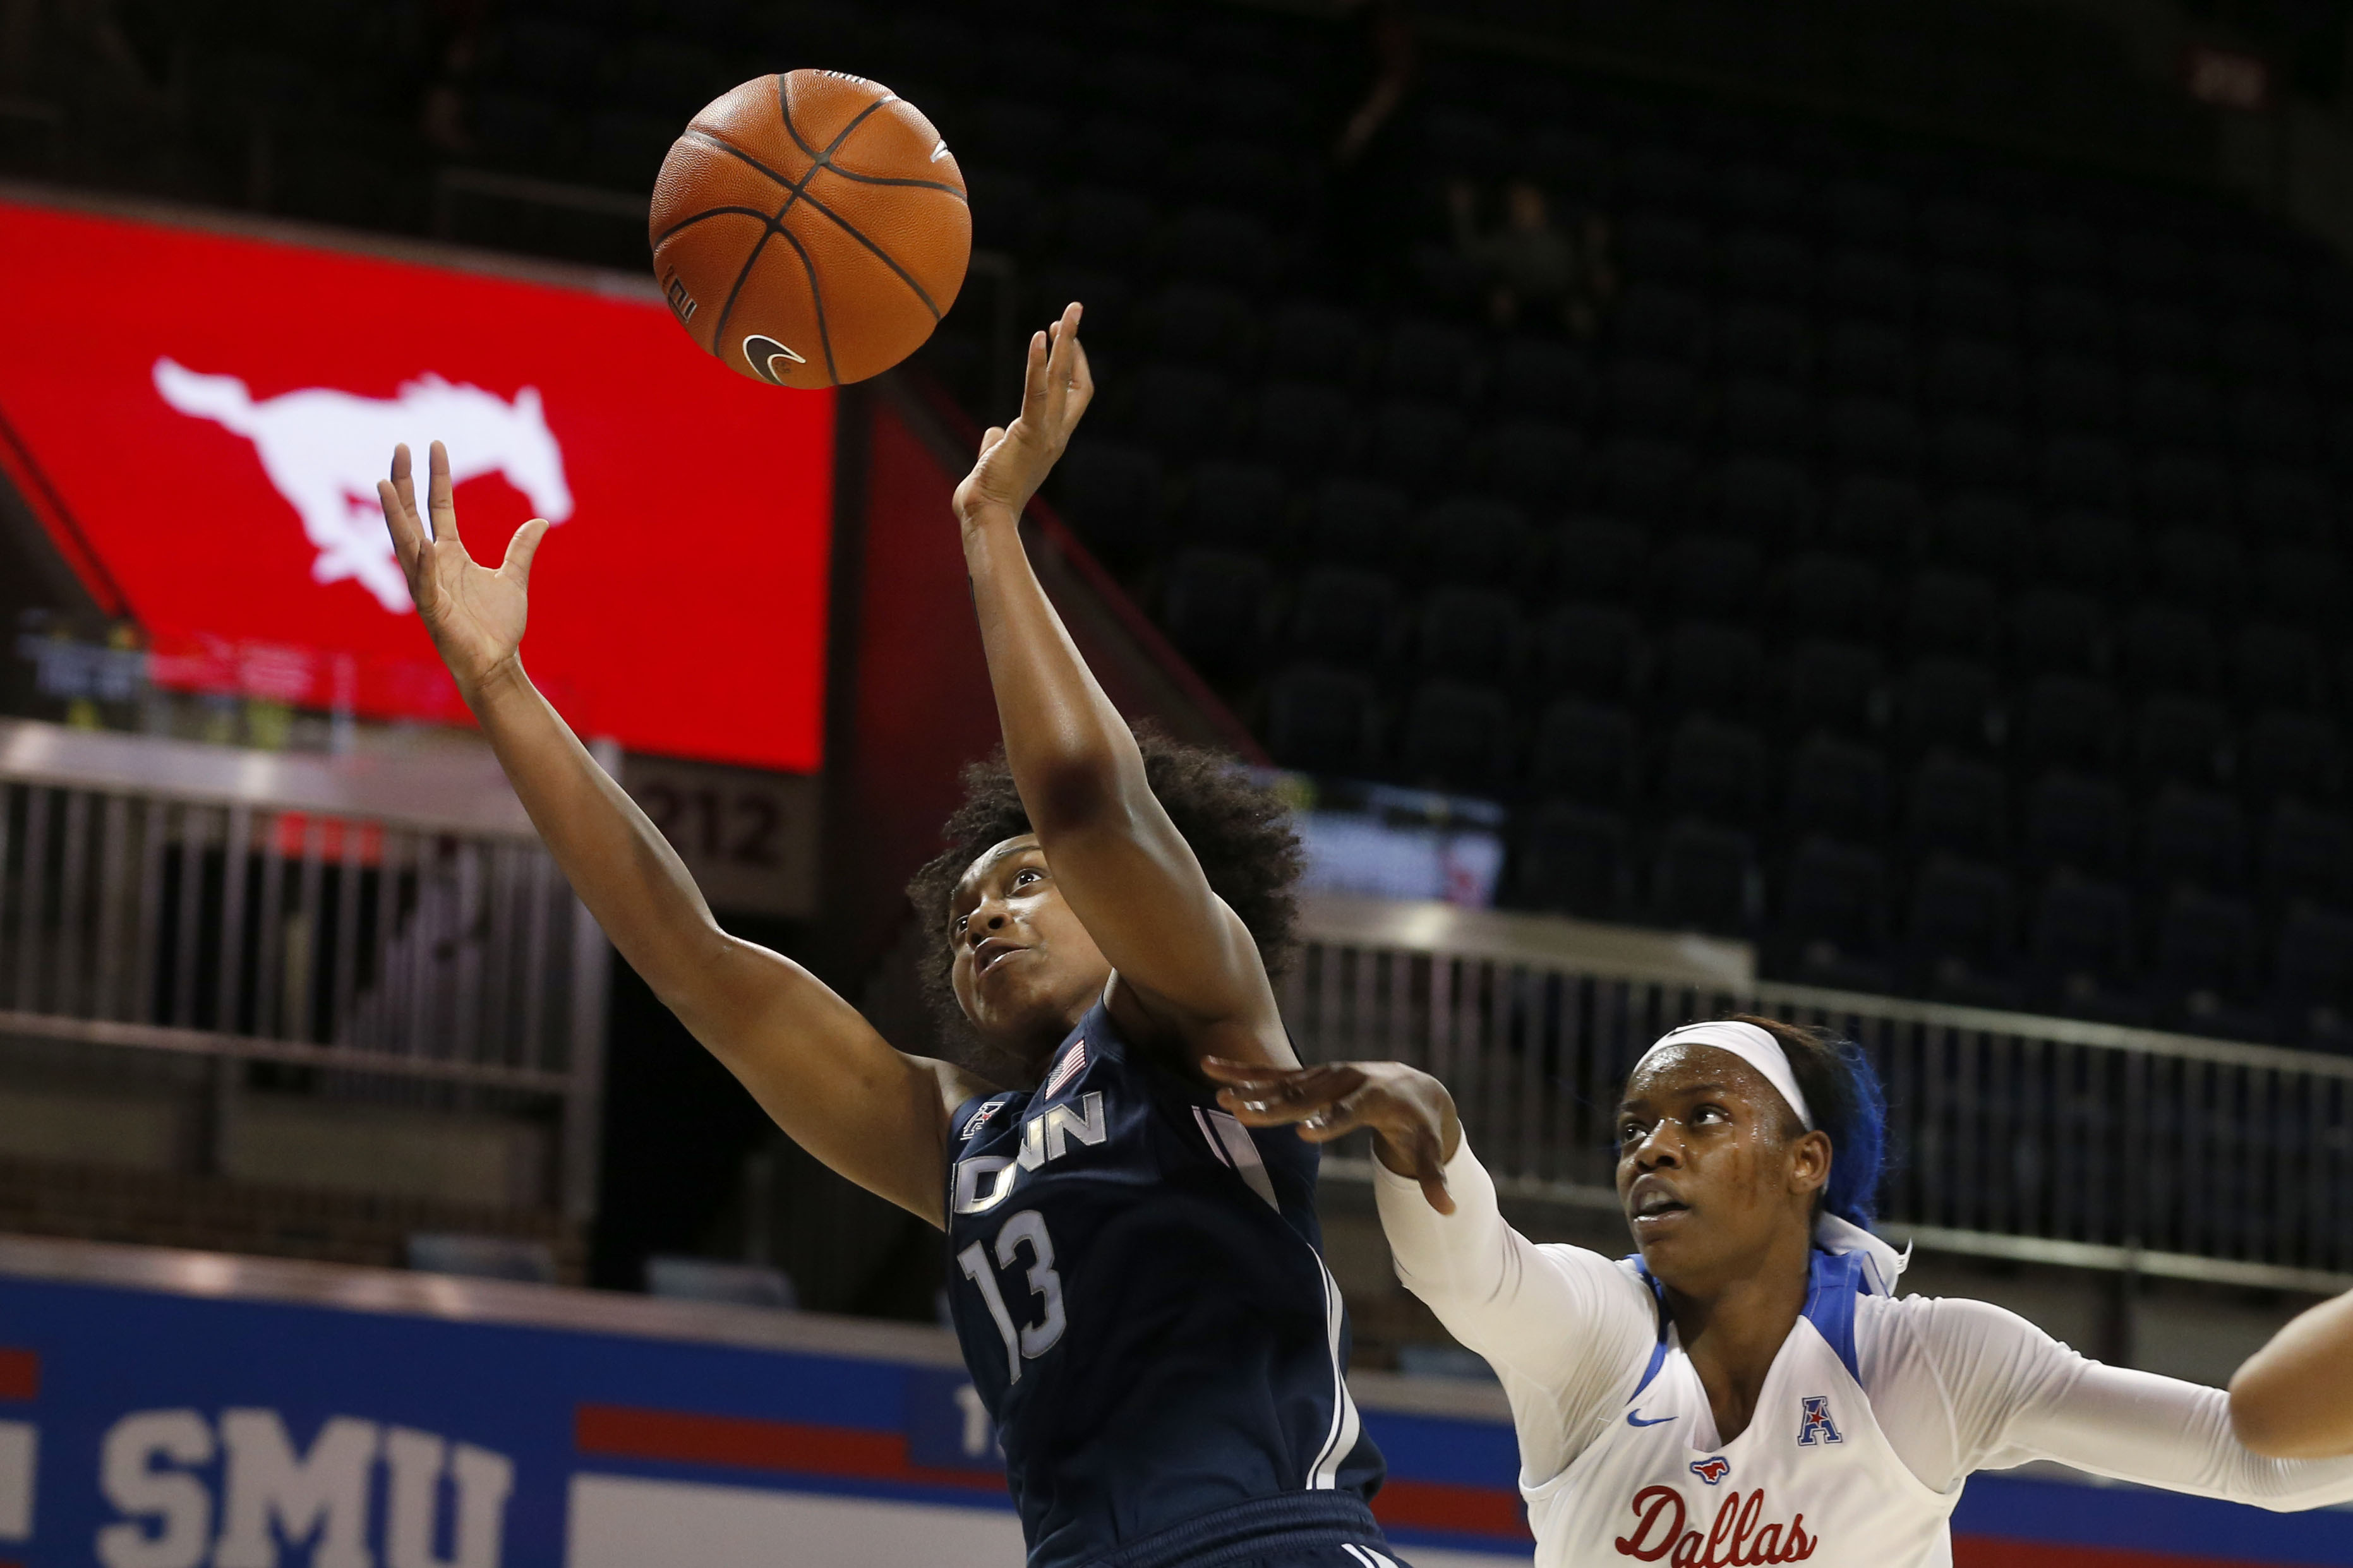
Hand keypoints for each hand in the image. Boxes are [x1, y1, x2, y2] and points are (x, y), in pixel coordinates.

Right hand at [377, 440, 548, 702]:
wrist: (497, 664)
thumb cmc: (498, 626)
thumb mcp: (513, 578)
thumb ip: (521, 549)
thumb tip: (541, 522)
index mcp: (449, 555)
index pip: (438, 507)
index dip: (436, 476)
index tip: (434, 444)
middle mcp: (432, 565)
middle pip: (412, 516)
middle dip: (405, 483)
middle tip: (400, 446)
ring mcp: (428, 586)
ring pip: (406, 545)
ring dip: (396, 515)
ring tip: (385, 484)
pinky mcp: (434, 611)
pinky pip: (424, 584)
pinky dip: (423, 565)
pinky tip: (420, 543)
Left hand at [952, 302, 1092, 529]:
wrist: (986, 517)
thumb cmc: (989, 496)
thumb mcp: (997, 461)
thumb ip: (997, 443)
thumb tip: (992, 434)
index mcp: (1051, 439)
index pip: (1073, 394)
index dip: (1071, 363)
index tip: (1059, 335)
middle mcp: (1057, 434)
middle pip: (1076, 379)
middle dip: (1074, 342)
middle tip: (1074, 308)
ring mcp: (1047, 434)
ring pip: (1064, 380)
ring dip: (1067, 343)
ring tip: (1067, 313)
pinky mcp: (1029, 434)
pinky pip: (1037, 393)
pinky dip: (1038, 364)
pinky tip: (1039, 336)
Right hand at [1200, 1057, 1460, 1213]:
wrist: (1413, 1085)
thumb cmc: (1420, 1123)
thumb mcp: (1430, 1148)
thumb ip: (1434, 1177)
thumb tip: (1450, 1210)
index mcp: (1374, 1098)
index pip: (1349, 1111)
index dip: (1328, 1122)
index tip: (1304, 1134)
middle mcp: (1345, 1081)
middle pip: (1306, 1095)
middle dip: (1273, 1106)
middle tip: (1241, 1114)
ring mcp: (1324, 1075)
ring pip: (1282, 1082)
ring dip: (1249, 1088)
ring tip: (1217, 1094)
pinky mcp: (1308, 1075)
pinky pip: (1272, 1073)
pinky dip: (1241, 1072)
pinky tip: (1209, 1069)